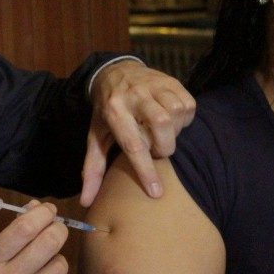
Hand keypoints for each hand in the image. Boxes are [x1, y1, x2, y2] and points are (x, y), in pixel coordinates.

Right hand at [0, 202, 69, 273]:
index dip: (43, 214)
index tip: (49, 210)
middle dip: (58, 230)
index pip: (24, 229)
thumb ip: (9, 236)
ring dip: (56, 259)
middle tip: (57, 229)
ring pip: (60, 266)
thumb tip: (36, 208)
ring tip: (45, 263)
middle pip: (49, 243)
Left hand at [80, 60, 195, 205]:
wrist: (114, 72)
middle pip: (161, 124)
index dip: (146, 170)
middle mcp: (134, 95)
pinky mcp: (171, 80)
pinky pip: (188, 103)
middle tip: (157, 150)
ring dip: (175, 130)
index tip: (156, 192)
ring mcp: (154, 84)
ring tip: (164, 133)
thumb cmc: (106, 111)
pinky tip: (173, 121)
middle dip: (164, 146)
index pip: (133, 144)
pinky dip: (184, 118)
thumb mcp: (95, 136)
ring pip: (176, 111)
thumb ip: (92, 168)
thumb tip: (86, 201)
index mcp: (113, 111)